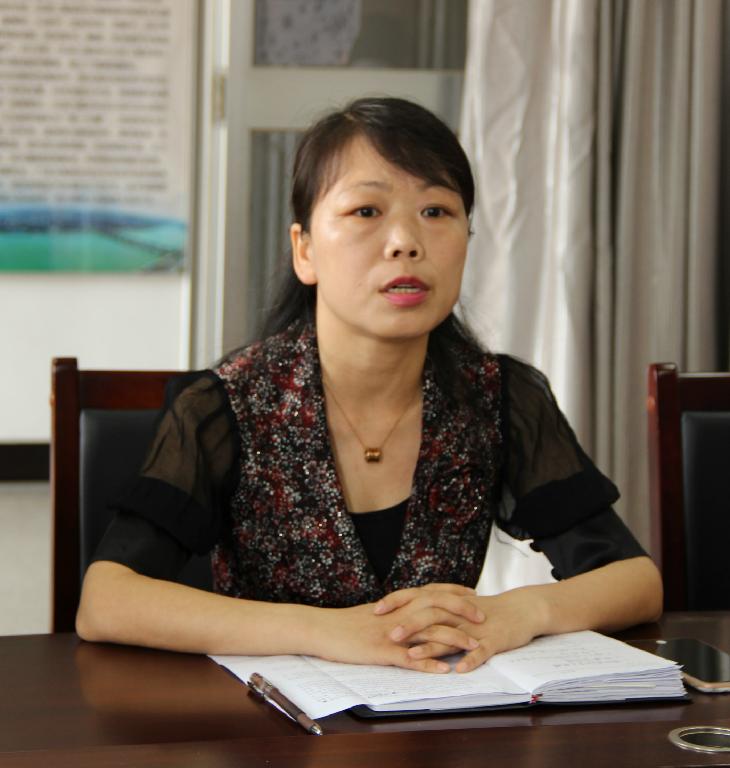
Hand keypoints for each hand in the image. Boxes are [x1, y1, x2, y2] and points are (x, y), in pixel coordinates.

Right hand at [315, 584, 484, 672]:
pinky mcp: (381, 652)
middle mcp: (398, 614)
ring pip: (428, 632)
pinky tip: (444, 670)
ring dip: (454, 639)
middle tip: (482, 617)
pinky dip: (428, 665)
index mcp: (397, 604)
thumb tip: (411, 611)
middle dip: (462, 611)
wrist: (321, 628)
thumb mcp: (375, 612)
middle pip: (436, 606)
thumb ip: (395, 611)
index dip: (453, 592)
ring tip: (475, 646)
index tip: (472, 594)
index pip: (430, 591)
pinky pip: (408, 659)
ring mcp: (391, 633)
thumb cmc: (346, 623)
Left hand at [396, 587, 548, 672]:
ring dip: (431, 646)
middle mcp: (458, 613)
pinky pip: (481, 652)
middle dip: (409, 625)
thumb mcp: (457, 608)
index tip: (375, 610)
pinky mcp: (494, 640)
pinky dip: (470, 660)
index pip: (417, 597)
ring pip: (451, 635)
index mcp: (448, 603)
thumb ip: (434, 612)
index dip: (396, 602)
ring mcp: (475, 627)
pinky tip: (458, 670)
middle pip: (430, 615)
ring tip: (412, 657)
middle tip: (390, 636)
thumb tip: (404, 617)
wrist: (521, 609)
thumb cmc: (485, 611)